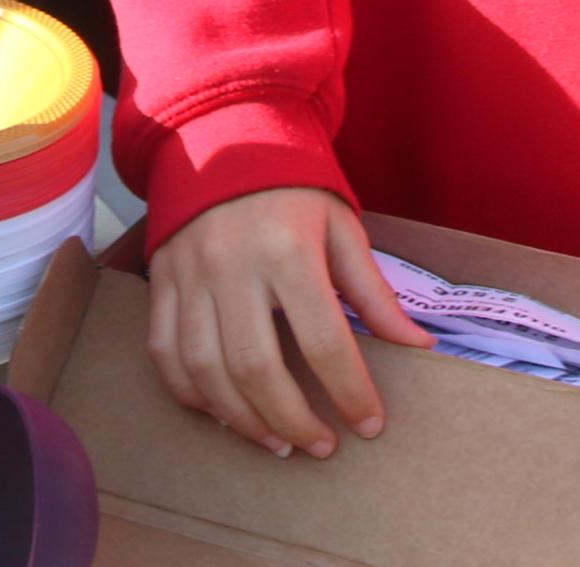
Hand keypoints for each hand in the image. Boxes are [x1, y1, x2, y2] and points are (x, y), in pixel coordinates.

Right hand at [148, 187, 430, 458]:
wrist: (221, 133)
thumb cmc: (292, 184)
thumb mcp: (341, 226)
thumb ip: (374, 292)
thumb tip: (418, 347)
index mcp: (288, 247)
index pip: (323, 340)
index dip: (349, 391)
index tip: (369, 424)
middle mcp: (232, 263)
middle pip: (257, 367)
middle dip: (292, 420)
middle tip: (321, 446)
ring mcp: (188, 274)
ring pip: (206, 370)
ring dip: (242, 419)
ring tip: (277, 442)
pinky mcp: (160, 280)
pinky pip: (166, 353)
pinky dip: (192, 394)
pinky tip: (225, 413)